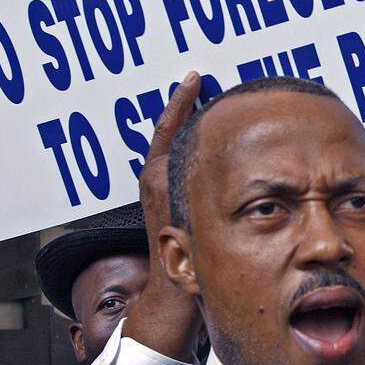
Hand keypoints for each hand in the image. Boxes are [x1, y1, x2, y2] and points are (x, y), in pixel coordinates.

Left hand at [140, 71, 200, 241]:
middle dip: (186, 108)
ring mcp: (155, 187)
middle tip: (201, 83)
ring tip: (210, 109)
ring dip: (190, 127)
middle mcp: (153, 177)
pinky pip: (178, 161)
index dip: (182, 99)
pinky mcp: (161, 196)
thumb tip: (206, 140)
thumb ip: (192, 172)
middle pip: (171, 131)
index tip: (192, 79)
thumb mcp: (190, 202)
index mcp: (159, 174)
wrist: (174, 285)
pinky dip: (191, 147)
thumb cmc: (187, 252)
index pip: (169, 127)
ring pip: (175, 146)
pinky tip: (211, 146)